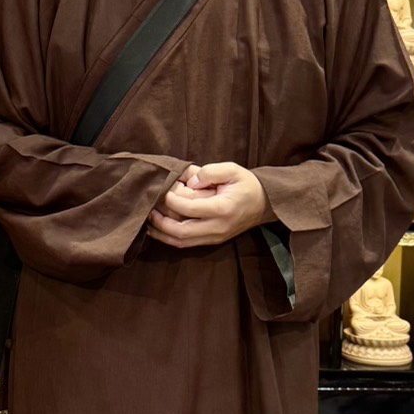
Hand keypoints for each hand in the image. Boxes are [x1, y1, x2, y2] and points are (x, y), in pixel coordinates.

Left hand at [148, 162, 268, 248]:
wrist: (264, 204)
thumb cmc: (246, 185)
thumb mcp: (232, 170)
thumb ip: (210, 172)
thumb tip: (189, 181)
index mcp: (223, 209)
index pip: (190, 208)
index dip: (172, 200)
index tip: (164, 189)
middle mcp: (218, 227)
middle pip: (181, 231)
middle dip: (160, 221)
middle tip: (149, 207)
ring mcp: (215, 237)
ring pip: (181, 242)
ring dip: (161, 232)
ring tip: (149, 218)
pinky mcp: (211, 241)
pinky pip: (186, 244)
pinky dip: (169, 237)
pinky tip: (158, 227)